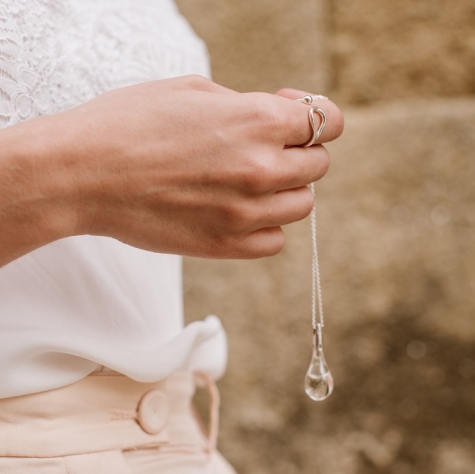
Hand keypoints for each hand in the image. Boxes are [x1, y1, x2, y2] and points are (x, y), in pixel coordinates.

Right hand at [0, 76, 343, 263]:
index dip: (318, 116)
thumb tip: (275, 120)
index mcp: (258, 122)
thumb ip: (247, 108)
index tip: (298, 117)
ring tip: (252, 181)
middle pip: (318, 166)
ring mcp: (246, 213)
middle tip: (269, 148)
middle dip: (300, 153)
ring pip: (301, 205)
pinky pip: (274, 240)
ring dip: (286, 191)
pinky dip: (267, 226)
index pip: (328, 122)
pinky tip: (243, 212)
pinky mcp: (226, 245)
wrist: (83, 174)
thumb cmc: (130, 124)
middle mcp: (261, 169)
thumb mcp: (195, 93)